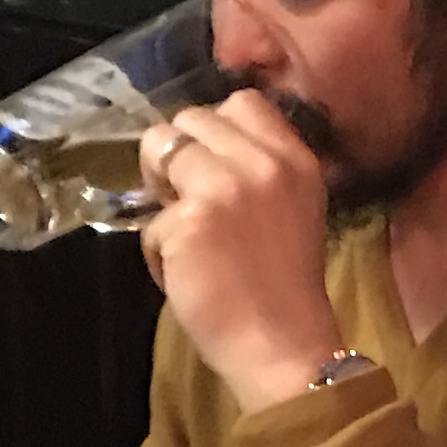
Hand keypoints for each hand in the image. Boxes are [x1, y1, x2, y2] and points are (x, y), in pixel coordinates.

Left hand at [133, 92, 344, 411]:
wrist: (282, 344)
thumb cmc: (284, 287)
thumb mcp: (292, 209)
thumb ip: (257, 172)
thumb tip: (194, 155)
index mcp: (297, 159)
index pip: (243, 102)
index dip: (214, 130)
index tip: (211, 165)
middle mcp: (264, 163)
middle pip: (191, 119)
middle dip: (178, 156)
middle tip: (189, 202)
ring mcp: (225, 187)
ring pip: (160, 150)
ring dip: (161, 192)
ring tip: (185, 236)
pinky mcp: (188, 220)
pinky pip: (149, 219)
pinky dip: (158, 250)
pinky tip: (186, 275)